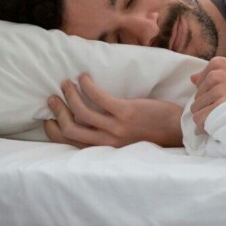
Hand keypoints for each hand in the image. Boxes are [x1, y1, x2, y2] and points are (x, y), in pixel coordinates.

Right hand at [43, 73, 183, 147]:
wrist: (176, 130)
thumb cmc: (152, 132)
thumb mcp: (124, 140)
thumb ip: (106, 134)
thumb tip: (89, 120)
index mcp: (105, 148)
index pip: (70, 143)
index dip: (54, 131)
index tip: (48, 118)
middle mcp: (108, 141)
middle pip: (70, 129)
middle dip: (57, 112)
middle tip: (52, 97)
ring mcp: (116, 127)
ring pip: (81, 111)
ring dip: (70, 94)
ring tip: (66, 82)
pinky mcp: (126, 113)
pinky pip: (99, 97)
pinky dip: (87, 86)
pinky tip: (84, 77)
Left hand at [190, 57, 225, 132]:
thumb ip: (218, 72)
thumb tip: (193, 78)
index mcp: (218, 64)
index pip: (199, 83)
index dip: (209, 95)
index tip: (223, 100)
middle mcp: (216, 75)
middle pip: (197, 98)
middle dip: (208, 107)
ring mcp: (218, 90)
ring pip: (197, 110)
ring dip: (208, 118)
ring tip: (225, 120)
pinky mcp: (219, 107)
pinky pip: (200, 120)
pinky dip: (207, 127)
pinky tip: (219, 127)